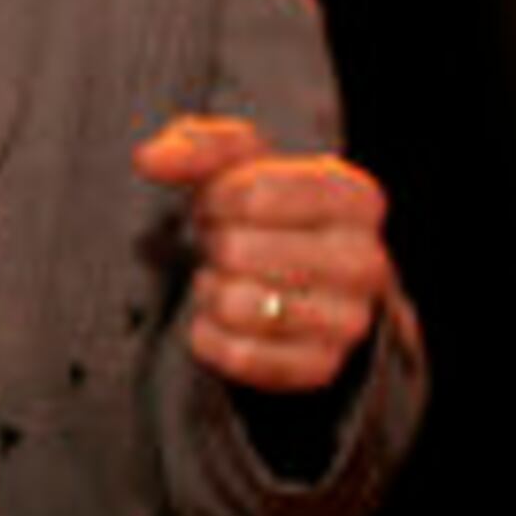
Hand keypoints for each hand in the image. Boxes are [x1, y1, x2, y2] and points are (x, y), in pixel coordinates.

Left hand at [135, 113, 396, 393]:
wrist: (299, 276)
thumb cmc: (263, 205)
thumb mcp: (238, 161)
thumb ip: (195, 147)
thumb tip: (149, 160)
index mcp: (356, 197)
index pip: (255, 195)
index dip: (214, 199)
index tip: (217, 202)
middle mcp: (366, 261)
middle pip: (239, 251)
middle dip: (214, 245)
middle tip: (222, 244)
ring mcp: (350, 321)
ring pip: (238, 306)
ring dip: (211, 290)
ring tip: (225, 278)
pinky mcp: (322, 368)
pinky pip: (239, 356)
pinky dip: (210, 336)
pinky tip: (220, 318)